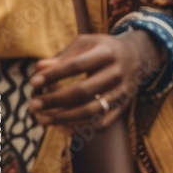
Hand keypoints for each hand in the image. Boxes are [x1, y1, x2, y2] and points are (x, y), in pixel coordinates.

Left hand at [28, 32, 163, 128]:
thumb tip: (38, 69)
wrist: (138, 55)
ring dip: (64, 118)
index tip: (33, 83)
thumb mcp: (86, 44)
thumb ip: (63, 57)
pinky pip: (102, 123)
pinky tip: (61, 126)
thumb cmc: (103, 48)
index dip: (53, 75)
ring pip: (91, 111)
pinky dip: (80, 128)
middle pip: (83, 91)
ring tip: (42, 119)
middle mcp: (117, 72)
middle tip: (33, 105)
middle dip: (54, 100)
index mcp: (106, 52)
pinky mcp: (123, 106)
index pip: (76, 65)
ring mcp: (122, 92)